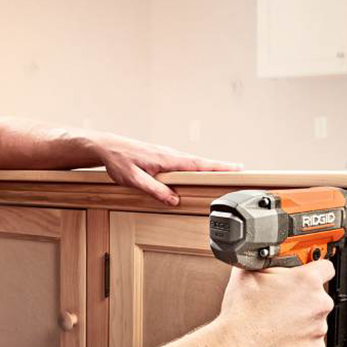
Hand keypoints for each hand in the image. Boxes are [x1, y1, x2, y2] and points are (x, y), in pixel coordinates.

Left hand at [90, 134, 242, 205]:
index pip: (198, 164)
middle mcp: (170, 155)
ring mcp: (167, 155)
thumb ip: (154, 190)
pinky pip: (184, 163)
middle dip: (220, 167)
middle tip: (240, 172)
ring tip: (225, 174)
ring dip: (209, 167)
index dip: (218, 166)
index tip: (237, 168)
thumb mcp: (133, 179)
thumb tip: (173, 200)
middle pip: (201, 163)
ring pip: (193, 163)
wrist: (107, 146)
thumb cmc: (118, 160)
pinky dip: (196, 167)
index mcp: (167, 159)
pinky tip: (199, 173)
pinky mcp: (163, 158)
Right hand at [213, 260, 335, 346]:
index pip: (325, 267)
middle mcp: (318, 303)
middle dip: (303, 298)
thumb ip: (264, 261)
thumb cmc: (242, 313)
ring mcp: (318, 327)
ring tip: (278, 322)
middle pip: (318, 295)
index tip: (308, 274)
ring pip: (315, 319)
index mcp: (306, 280)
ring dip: (301, 319)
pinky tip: (281, 337)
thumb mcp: (247, 272)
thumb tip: (264, 255)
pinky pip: (312, 341)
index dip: (314, 269)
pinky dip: (300, 340)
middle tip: (281, 302)